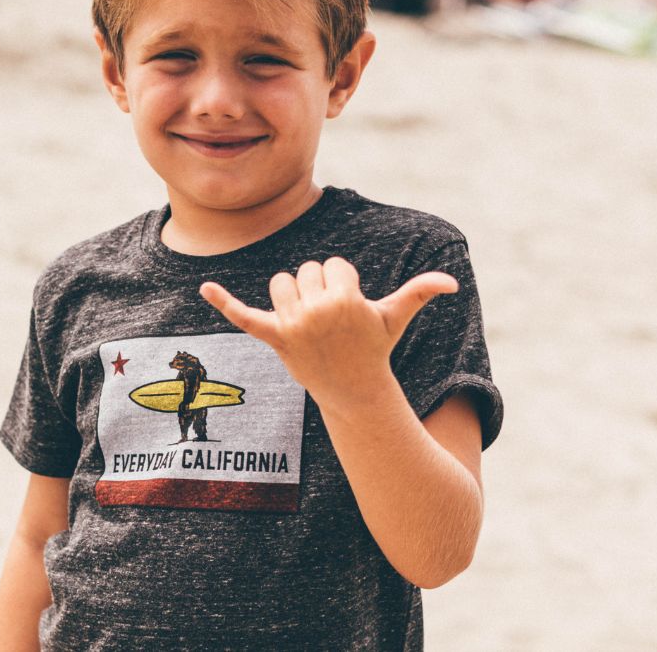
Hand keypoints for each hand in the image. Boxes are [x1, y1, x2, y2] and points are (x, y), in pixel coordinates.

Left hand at [200, 258, 457, 407]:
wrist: (353, 391)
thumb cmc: (374, 348)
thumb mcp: (395, 318)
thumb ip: (419, 292)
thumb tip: (451, 281)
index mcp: (344, 298)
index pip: (333, 265)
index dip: (344, 284)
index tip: (352, 312)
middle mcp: (316, 310)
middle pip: (306, 272)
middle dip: (319, 290)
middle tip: (332, 323)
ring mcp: (293, 325)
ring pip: (282, 284)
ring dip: (293, 298)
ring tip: (310, 323)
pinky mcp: (273, 339)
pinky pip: (244, 316)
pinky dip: (224, 302)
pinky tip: (205, 289)